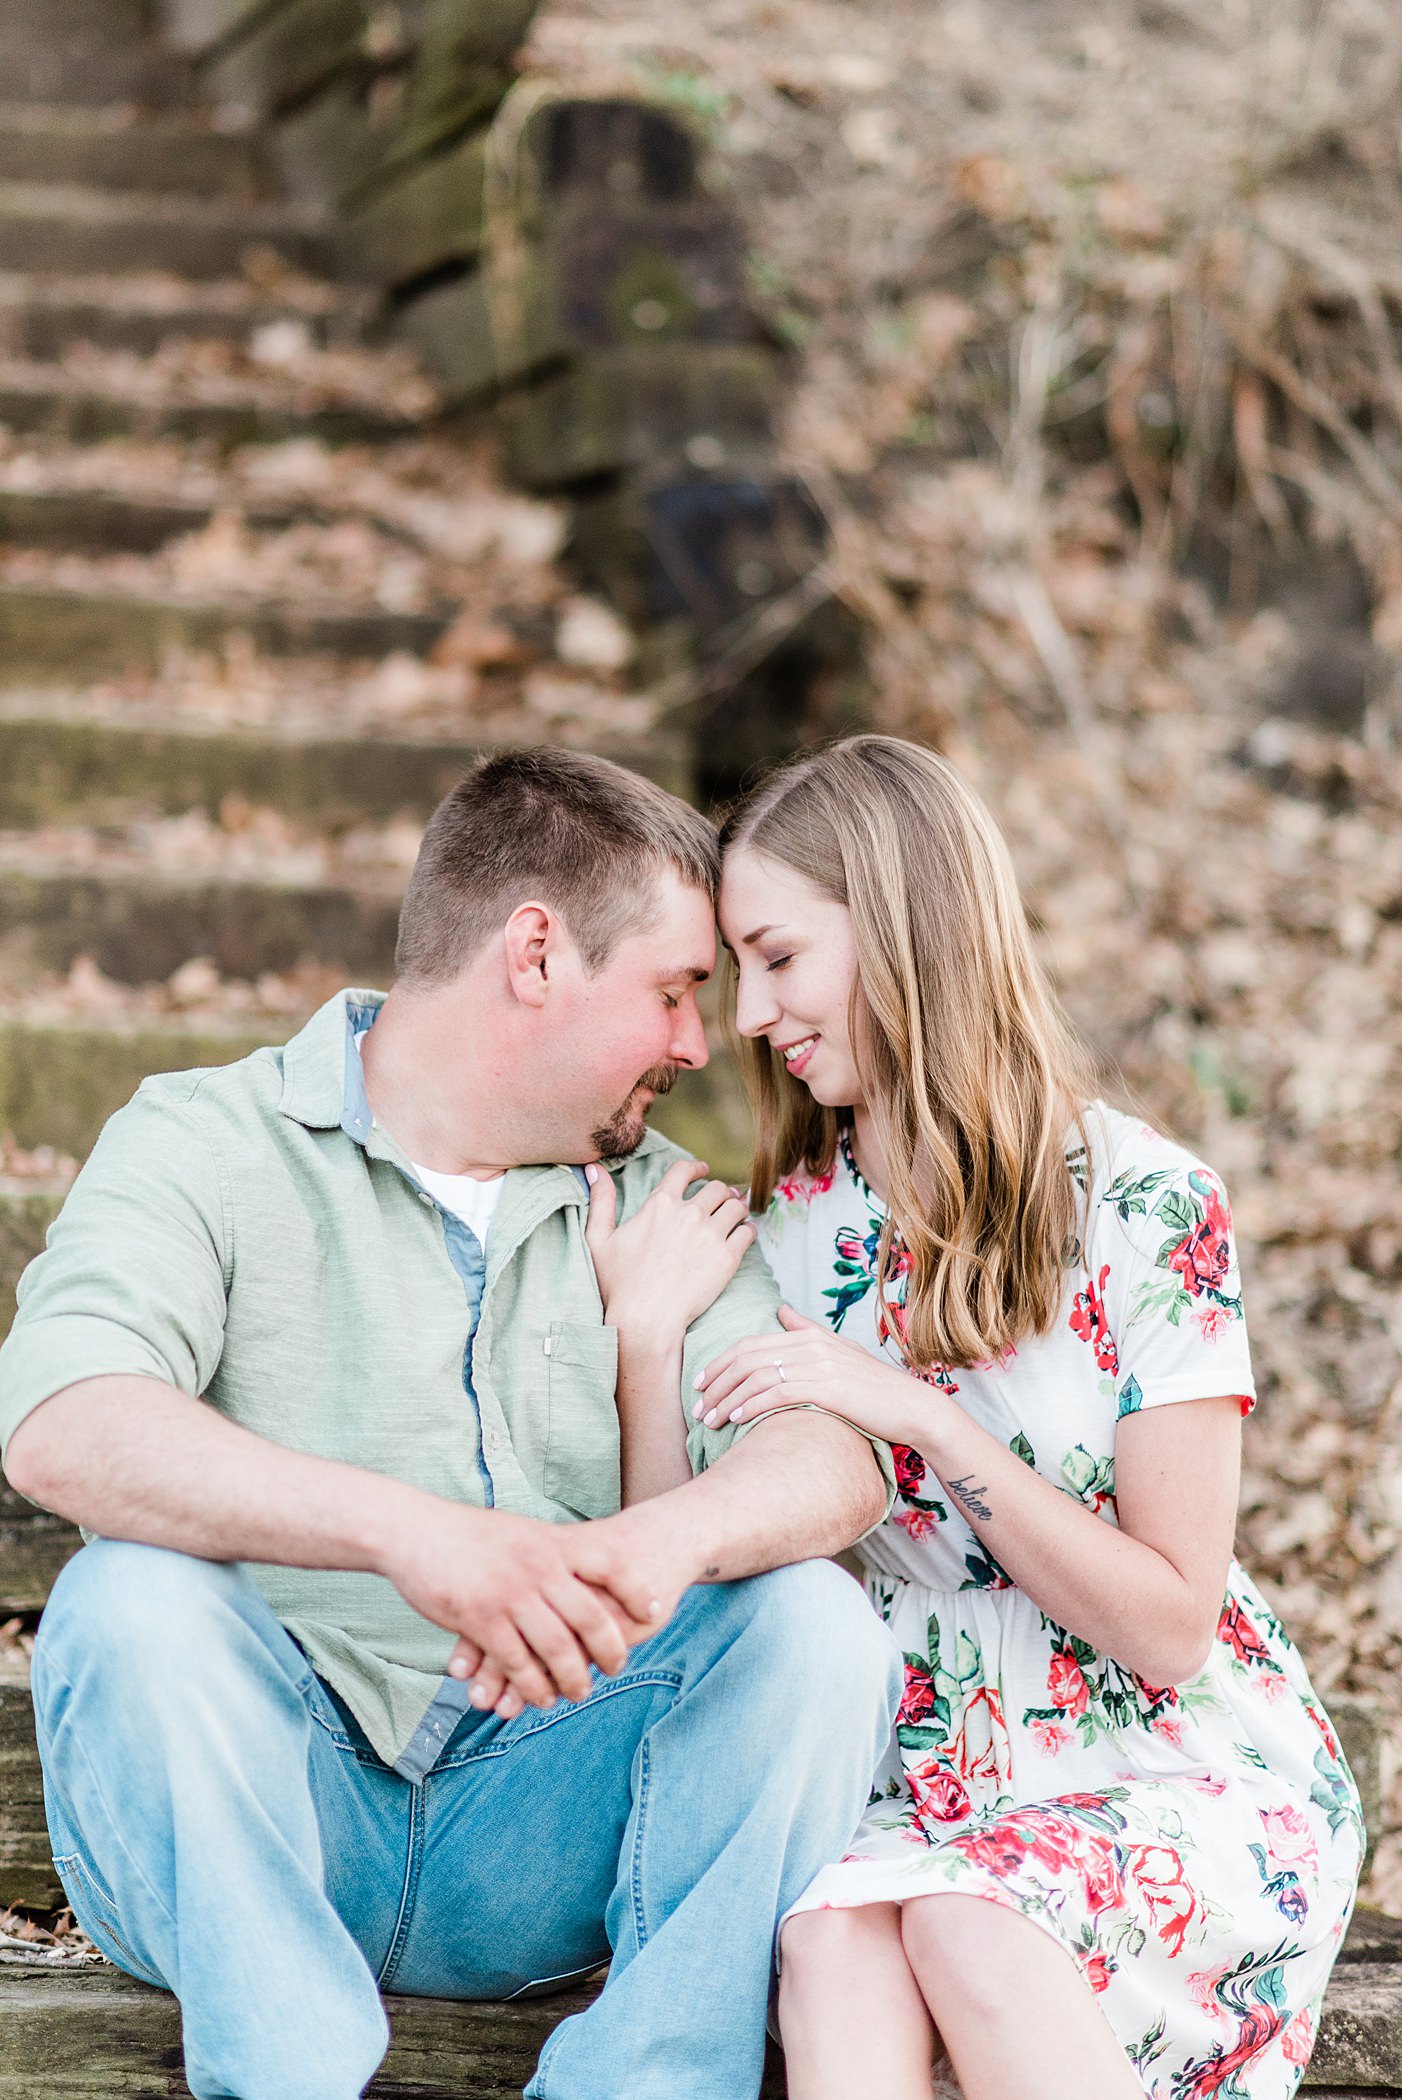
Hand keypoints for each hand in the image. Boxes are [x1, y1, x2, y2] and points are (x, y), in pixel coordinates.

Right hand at [382, 1499, 667, 1721]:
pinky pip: (517, 1664)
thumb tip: (585, 1561)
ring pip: (557, 1649)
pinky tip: (539, 1697)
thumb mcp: (521, 1532)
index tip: (656, 1610)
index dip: (637, 1589)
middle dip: (610, 1649)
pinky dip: (532, 1686)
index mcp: (551, 1542)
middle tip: (618, 1668)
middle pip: (591, 1617)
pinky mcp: (480, 1620)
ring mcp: (510, 1594)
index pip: (610, 1564)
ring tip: (579, 1693)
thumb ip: (551, 1550)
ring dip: (573, 1678)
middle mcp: (538, 1567)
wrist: (414, 1532)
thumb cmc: (468, 1534)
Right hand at [585, 1157, 754, 1336]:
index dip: (696, 1168)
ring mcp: (711, 1235)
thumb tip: (593, 1168)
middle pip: (717, 1188)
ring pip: (736, 1207)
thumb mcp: (599, 1239)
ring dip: (737, 1208)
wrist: (646, 1319)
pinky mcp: (728, 1258)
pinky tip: (743, 1235)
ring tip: (736, 1215)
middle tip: (724, 1199)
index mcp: (659, 1204)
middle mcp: (689, 1213)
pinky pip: (748, 1232)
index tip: (704, 1171)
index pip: (684, 1171)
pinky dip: (748, 1230)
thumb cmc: (619, 1284)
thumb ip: (600, 1200)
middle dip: (721, 1192)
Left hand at [693, 1303, 917, 1443]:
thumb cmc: (874, 1386)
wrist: (912, 1407)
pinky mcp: (827, 1389)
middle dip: (716, 1383)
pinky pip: (778, 1394)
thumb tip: (782, 1311)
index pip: (750, 1344)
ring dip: (728, 1400)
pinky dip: (752, 1406)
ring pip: (757, 1377)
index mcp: (809, 1336)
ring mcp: (819, 1366)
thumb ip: (808, 1331)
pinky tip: (737, 1420)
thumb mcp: (840, 1351)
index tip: (699, 1383)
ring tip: (710, 1420)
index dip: (719, 1363)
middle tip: (696, 1406)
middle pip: (747, 1358)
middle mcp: (811, 1346)